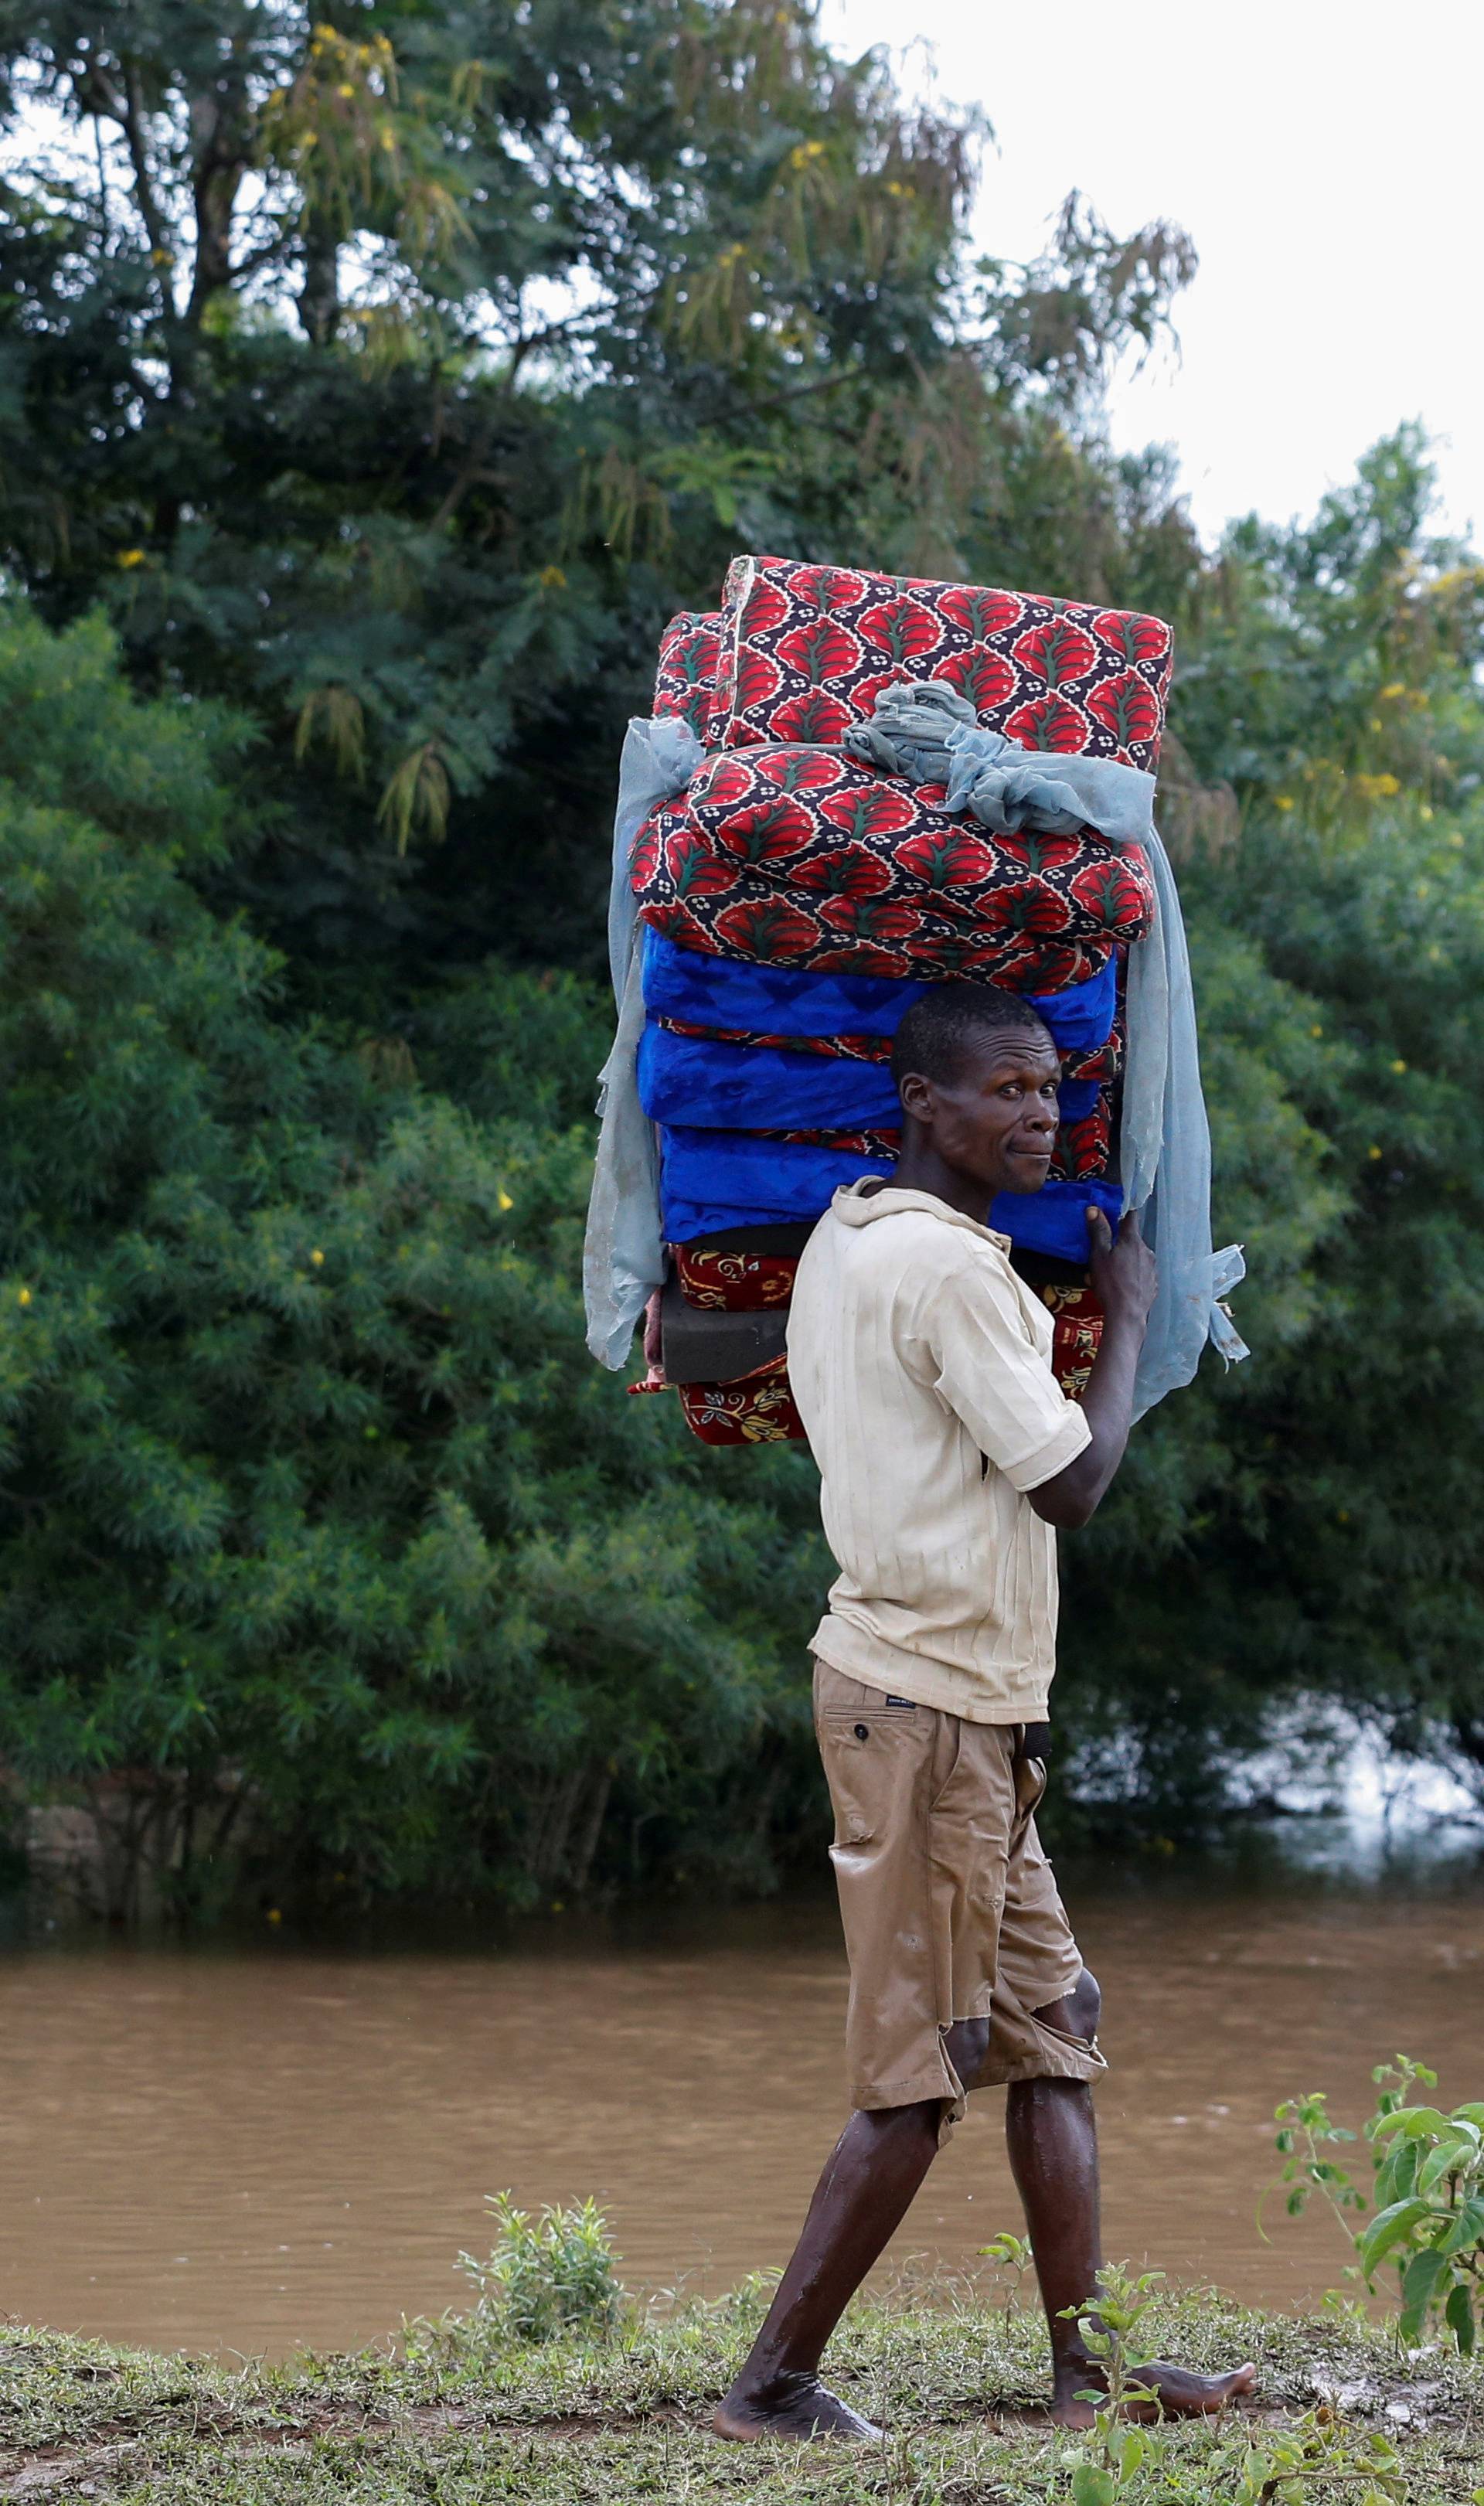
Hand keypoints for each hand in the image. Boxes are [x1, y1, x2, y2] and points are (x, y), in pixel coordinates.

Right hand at [1086, 1206, 1157, 1331]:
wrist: (1127, 1315)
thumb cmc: (1111, 1284)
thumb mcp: (1099, 1256)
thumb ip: (1098, 1231)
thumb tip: (1094, 1208)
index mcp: (1133, 1241)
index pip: (1131, 1216)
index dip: (1122, 1211)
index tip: (1115, 1210)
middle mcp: (1146, 1250)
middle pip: (1132, 1239)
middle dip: (1119, 1242)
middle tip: (1104, 1254)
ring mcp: (1152, 1268)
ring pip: (1136, 1257)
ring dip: (1125, 1259)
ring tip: (1111, 1274)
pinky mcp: (1153, 1283)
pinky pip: (1141, 1272)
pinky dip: (1132, 1274)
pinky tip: (1122, 1285)